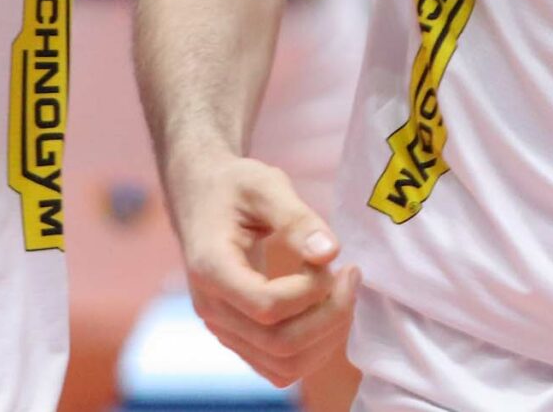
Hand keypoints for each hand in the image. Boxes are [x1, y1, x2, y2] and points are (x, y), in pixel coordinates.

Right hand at [172, 154, 359, 386]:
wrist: (202, 198)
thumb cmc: (234, 186)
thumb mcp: (265, 184)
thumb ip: (297, 218)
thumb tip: (330, 253)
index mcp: (211, 269)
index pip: (266, 306)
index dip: (311, 290)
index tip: (334, 260)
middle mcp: (212, 309)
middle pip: (280, 344)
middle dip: (330, 315)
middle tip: (350, 275)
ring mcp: (223, 329)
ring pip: (284, 366)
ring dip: (326, 336)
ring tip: (341, 291)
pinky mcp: (238, 337)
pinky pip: (280, 367)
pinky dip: (312, 348)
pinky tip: (324, 308)